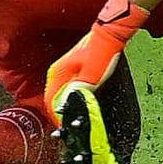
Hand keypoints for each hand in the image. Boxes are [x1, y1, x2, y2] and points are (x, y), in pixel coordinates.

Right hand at [46, 0, 149, 122]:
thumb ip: (79, 91)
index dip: (60, 120)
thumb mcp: (92, 74)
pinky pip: (71, 91)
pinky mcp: (76, 71)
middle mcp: (58, 74)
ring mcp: (66, 72)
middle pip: (55, 102)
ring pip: (63, 97)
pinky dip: (76, 100)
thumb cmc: (103, 51)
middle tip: (76, 128)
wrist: (111, 33)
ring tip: (81, 120)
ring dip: (70, 109)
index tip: (69, 130)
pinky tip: (85, 105)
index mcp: (58, 74)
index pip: (51, 104)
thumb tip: (68, 109)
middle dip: (64, 116)